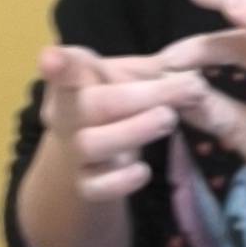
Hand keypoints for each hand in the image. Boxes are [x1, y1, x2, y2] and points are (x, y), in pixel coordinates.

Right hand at [35, 41, 192, 203]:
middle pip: (91, 106)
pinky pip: (96, 188)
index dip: (58, 65)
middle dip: (141, 97)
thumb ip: (156, 71)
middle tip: (189, 88)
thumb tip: (193, 73)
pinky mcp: (84, 185)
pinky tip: (143, 170)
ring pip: (91, 144)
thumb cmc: (112, 103)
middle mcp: (65, 117)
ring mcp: (72, 153)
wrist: (87, 155)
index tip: (52, 58)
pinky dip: (121, 181)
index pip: (63, 70)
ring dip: (134, 131)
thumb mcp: (128, 77)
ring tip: (168, 120)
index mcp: (71, 82)